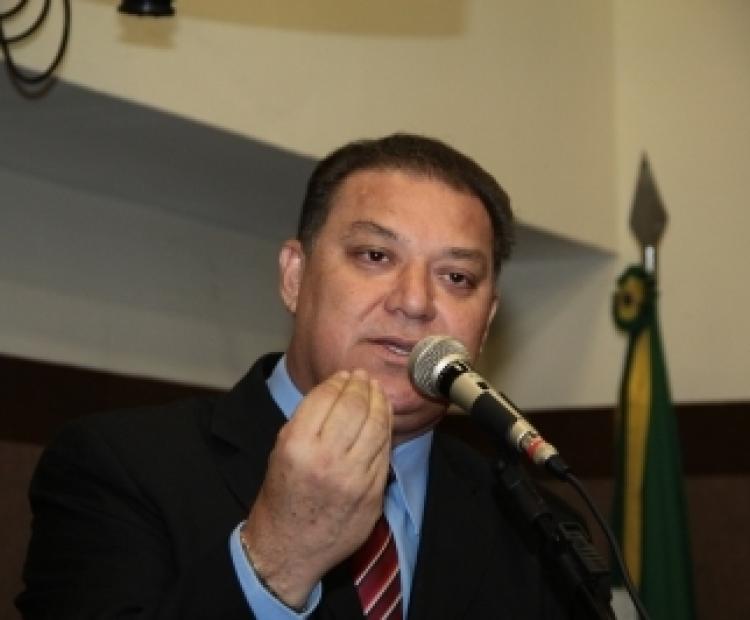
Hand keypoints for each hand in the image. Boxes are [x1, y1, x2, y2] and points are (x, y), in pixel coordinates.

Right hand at [241, 369, 392, 607]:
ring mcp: (354, 478)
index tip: (344, 375)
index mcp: (297, 446)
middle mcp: (327, 460)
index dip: (339, 381)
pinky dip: (385, 429)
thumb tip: (338, 389)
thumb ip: (308, 420)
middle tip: (363, 377)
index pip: (326, 397)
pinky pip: (384, 451)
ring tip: (376, 391)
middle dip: (361, 386)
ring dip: (379, 402)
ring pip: (377, 426)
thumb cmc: (282, 496)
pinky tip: (382, 419)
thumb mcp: (281, 450)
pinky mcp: (373, 493)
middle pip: (356, 406)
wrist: (288, 547)